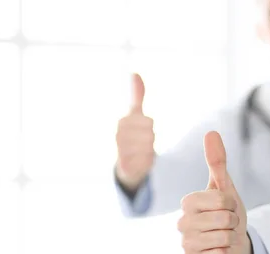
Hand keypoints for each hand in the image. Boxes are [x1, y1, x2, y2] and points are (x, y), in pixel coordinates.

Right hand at [115, 73, 154, 192]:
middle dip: (151, 139)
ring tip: (142, 151)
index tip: (144, 130)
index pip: (148, 122)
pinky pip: (147, 160)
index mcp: (122, 122)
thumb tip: (134, 73)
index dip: (150, 127)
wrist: (127, 165)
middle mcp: (118, 135)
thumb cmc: (133, 136)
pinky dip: (148, 160)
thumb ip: (137, 96)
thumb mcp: (135, 115)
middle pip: (151, 134)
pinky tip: (141, 160)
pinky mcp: (125, 165)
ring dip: (150, 150)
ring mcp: (121, 151)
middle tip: (143, 142)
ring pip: (150, 147)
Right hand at [177, 131, 251, 253]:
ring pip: (223, 238)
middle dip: (233, 222)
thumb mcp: (225, 188)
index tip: (227, 208)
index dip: (232, 205)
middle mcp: (182, 222)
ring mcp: (185, 243)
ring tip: (224, 238)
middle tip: (227, 225)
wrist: (231, 245)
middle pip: (224, 218)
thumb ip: (217, 161)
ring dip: (231, 238)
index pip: (221, 200)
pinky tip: (219, 252)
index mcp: (188, 202)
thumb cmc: (226, 214)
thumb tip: (211, 132)